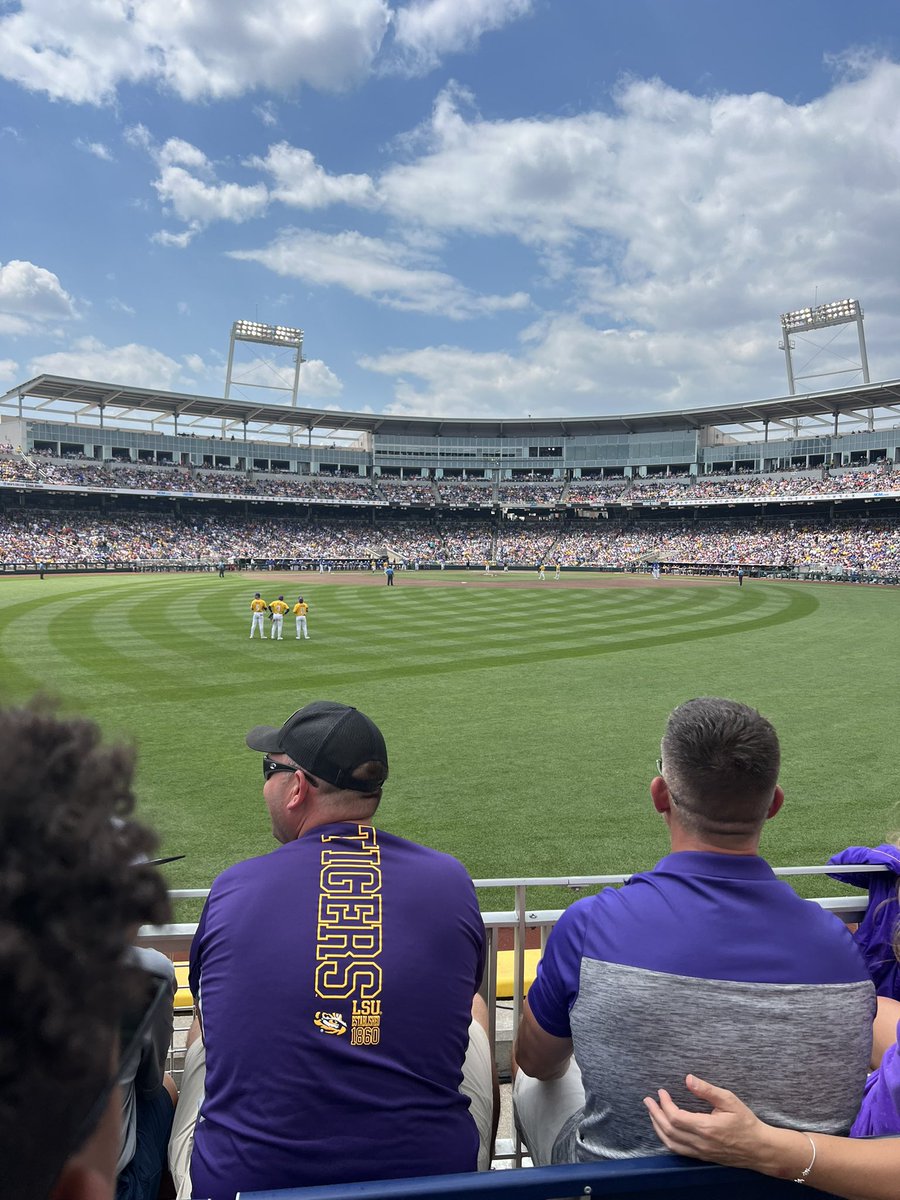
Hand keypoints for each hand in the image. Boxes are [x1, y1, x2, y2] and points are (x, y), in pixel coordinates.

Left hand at [643, 1074, 774, 1171]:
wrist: (759, 1149)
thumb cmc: (746, 1122)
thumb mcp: (729, 1100)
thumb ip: (707, 1090)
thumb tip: (688, 1079)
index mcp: (706, 1127)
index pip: (675, 1117)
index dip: (664, 1104)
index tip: (661, 1092)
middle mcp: (700, 1142)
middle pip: (668, 1130)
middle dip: (655, 1114)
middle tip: (648, 1100)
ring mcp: (700, 1152)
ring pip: (671, 1143)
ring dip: (658, 1127)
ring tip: (652, 1112)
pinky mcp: (702, 1156)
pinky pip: (678, 1150)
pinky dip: (667, 1139)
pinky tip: (664, 1129)